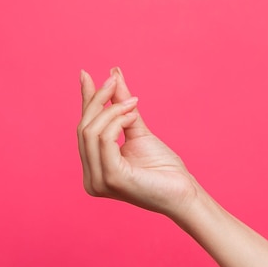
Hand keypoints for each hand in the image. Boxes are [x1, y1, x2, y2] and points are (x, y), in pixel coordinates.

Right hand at [78, 68, 200, 217]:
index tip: (86, 74)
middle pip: (83, 129)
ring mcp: (98, 181)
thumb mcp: (137, 129)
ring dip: (112, 110)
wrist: (183, 192)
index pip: (84, 130)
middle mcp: (91, 179)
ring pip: (91, 132)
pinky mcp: (111, 178)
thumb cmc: (163, 168)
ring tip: (132, 103)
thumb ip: (121, 105)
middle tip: (114, 80)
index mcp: (94, 170)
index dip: (85, 102)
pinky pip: (105, 139)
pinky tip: (132, 116)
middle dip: (98, 100)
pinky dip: (117, 121)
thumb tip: (113, 75)